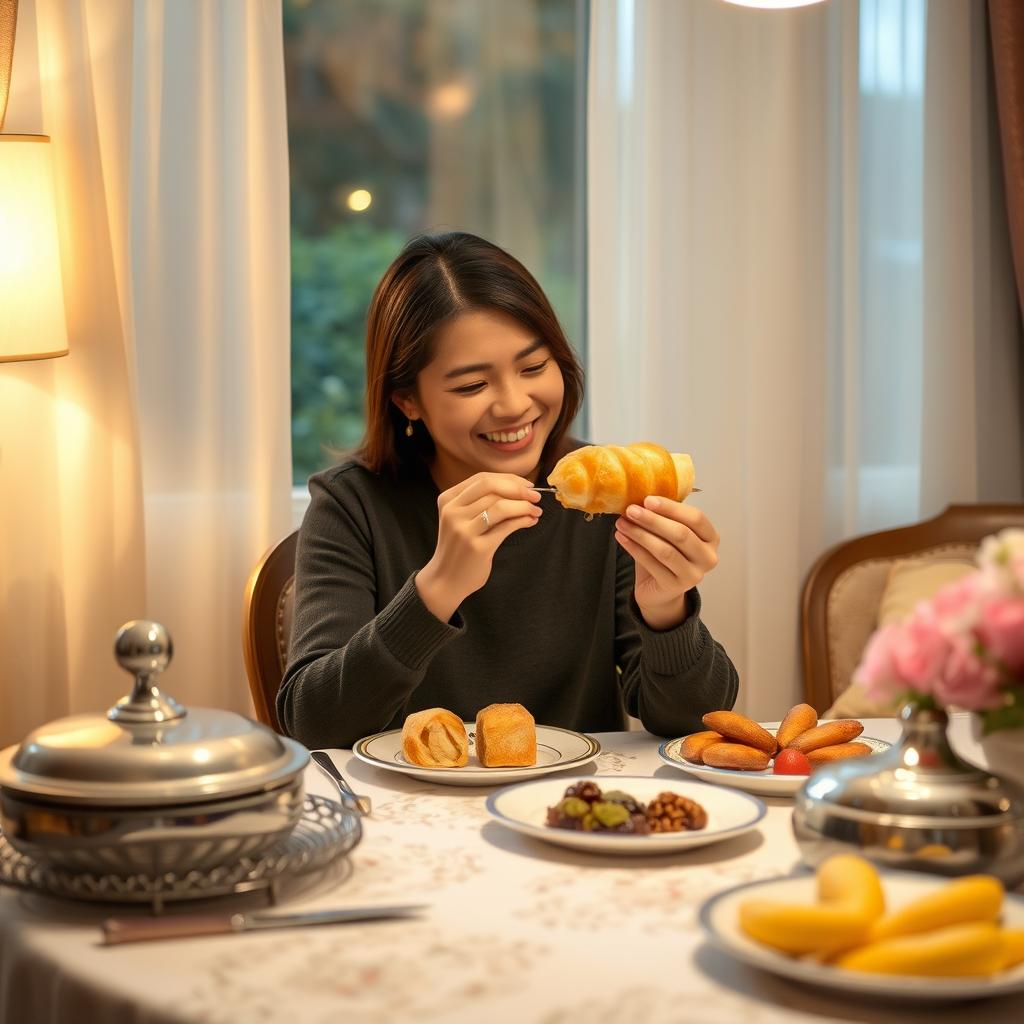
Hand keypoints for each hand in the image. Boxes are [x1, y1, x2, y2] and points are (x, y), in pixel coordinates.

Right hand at [416, 472, 541, 620]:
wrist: (445, 580)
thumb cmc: (458, 547)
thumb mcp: (460, 519)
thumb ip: (480, 502)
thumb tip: (519, 488)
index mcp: (447, 500)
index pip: (482, 479)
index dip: (509, 479)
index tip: (527, 485)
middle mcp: (453, 512)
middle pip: (491, 488)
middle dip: (518, 489)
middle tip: (536, 496)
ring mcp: (463, 530)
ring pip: (500, 507)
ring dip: (524, 506)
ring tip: (536, 510)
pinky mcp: (477, 547)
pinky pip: (506, 527)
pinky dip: (522, 520)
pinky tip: (530, 521)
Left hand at [613, 495, 719, 630]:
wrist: (660, 591)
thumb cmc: (666, 555)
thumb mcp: (669, 534)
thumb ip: (663, 517)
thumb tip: (641, 499)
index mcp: (711, 538)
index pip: (696, 518)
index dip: (671, 507)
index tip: (647, 499)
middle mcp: (708, 557)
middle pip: (681, 534)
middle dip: (653, 520)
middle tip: (630, 510)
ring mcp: (694, 575)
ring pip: (665, 550)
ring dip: (640, 534)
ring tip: (621, 522)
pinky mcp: (675, 587)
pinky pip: (652, 564)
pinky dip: (634, 549)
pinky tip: (622, 537)